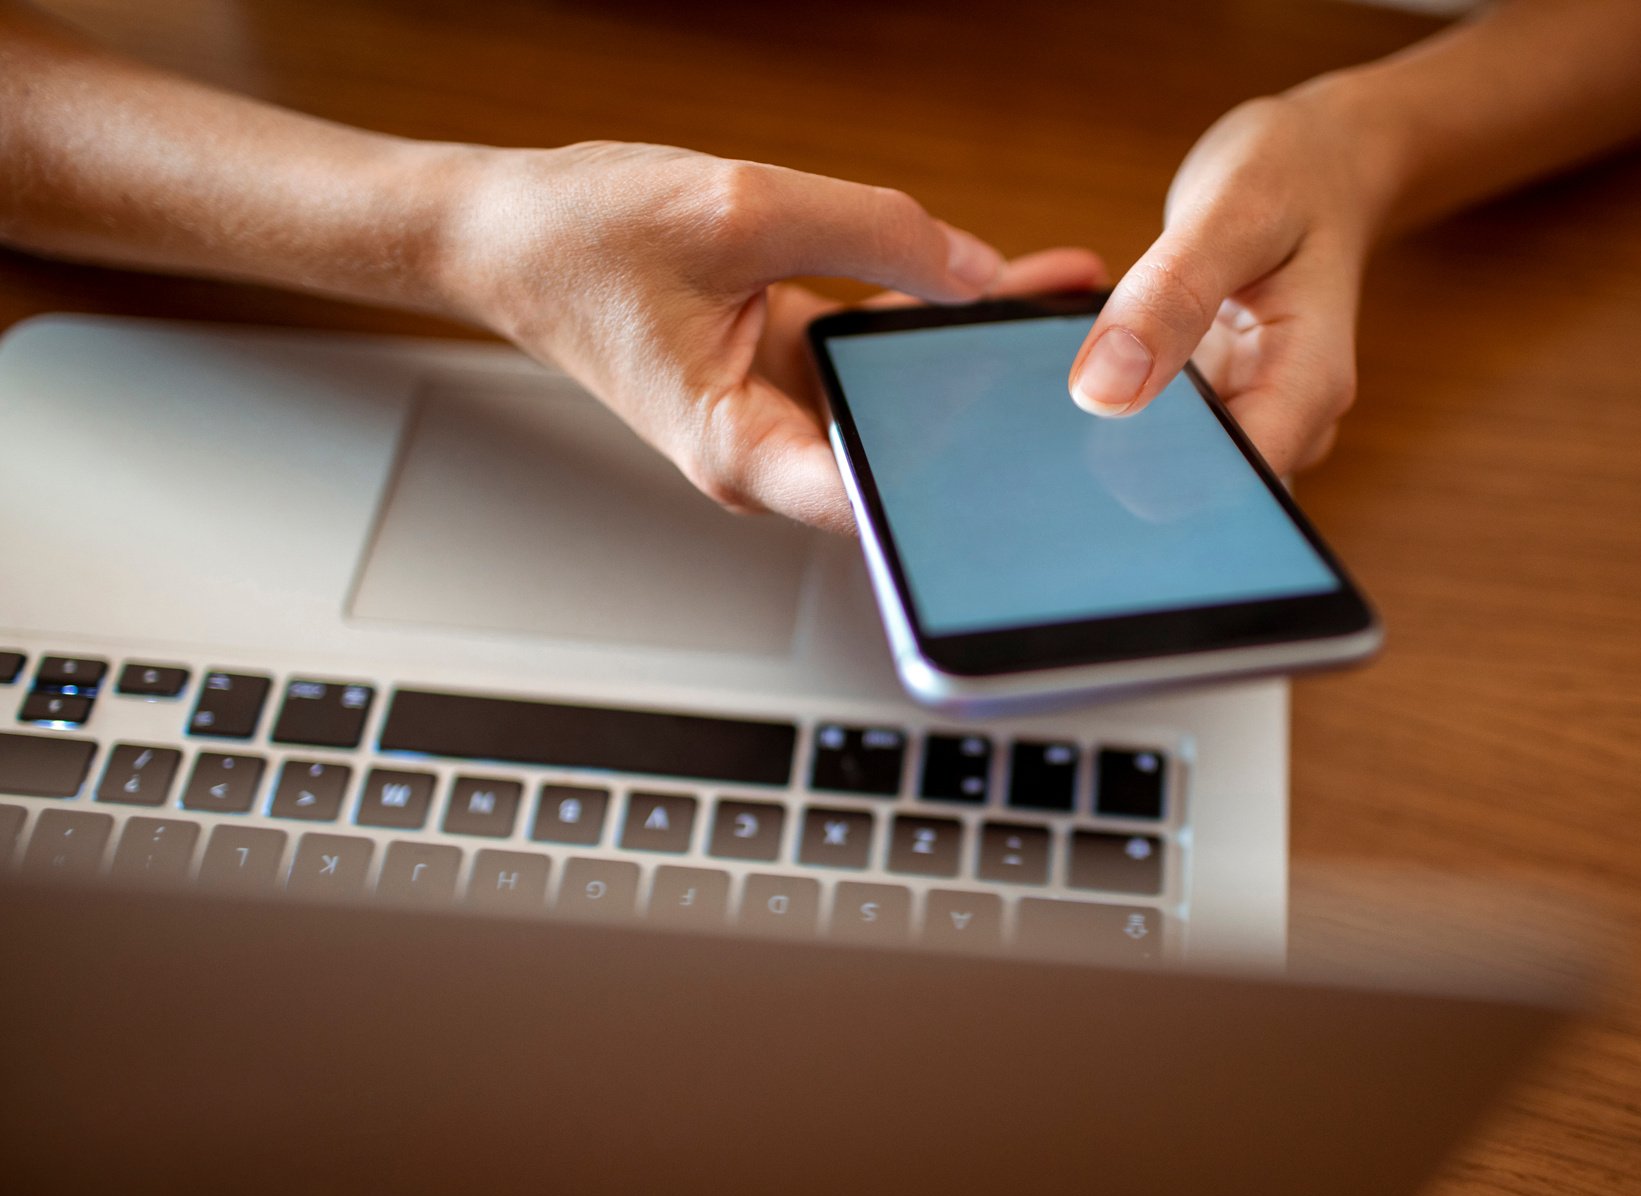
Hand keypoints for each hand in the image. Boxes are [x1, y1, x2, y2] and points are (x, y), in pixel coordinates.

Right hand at [443, 141, 1098, 528]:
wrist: (510, 232)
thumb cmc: (581, 241)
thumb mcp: (736, 209)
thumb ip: (870, 231)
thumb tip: (976, 268)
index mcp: (743, 451)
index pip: (873, 501)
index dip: (958, 497)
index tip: (1040, 481)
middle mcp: (769, 450)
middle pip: (906, 452)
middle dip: (997, 411)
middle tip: (1090, 375)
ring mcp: (783, 411)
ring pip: (904, 395)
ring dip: (978, 353)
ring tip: (1075, 311)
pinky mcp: (791, 367)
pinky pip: (880, 351)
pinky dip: (934, 316)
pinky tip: (1013, 287)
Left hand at [1067, 86, 1386, 476]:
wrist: (1320, 168)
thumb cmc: (1290, 177)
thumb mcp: (1232, 211)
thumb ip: (1169, 295)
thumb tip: (1100, 392)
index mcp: (1307, 388)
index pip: (1229, 487)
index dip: (1151, 482)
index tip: (1075, 446)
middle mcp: (1280, 422)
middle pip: (1190, 490)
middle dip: (1111, 459)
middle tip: (1033, 403)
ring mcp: (1243, 419)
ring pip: (1159, 464)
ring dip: (1097, 431)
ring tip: (1044, 372)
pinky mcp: (1208, 409)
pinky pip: (1146, 426)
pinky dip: (1104, 394)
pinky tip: (1072, 356)